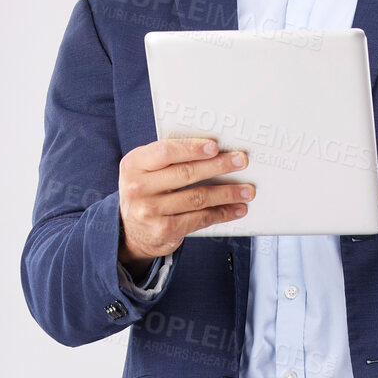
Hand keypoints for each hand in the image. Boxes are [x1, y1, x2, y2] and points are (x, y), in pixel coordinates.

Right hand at [118, 136, 253, 270]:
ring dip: (227, 193)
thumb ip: (169, 158)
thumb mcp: (146, 170)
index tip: (215, 146)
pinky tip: (236, 209)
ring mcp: (151, 211)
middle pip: (185, 174)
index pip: (165, 151)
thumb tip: (213, 149)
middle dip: (218, 166)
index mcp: (134, 164)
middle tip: (240, 161)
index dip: (192, 148)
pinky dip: (222, 213)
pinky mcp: (165, 230)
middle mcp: (139, 188)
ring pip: (197, 197)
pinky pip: (200, 218)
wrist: (131, 231)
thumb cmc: (146, 192)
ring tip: (247, 189)